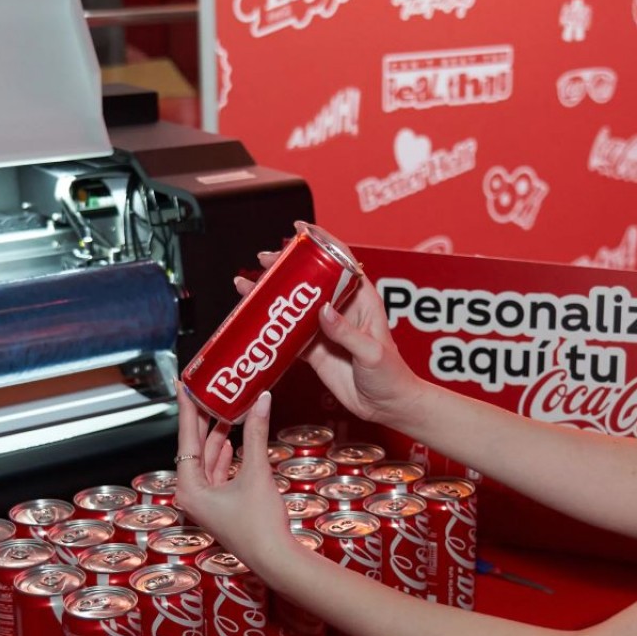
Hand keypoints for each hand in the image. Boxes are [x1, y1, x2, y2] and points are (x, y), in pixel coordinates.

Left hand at [173, 383, 291, 567]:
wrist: (275, 559)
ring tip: (226, 407)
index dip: (188, 409)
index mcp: (190, 488)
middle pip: (195, 447)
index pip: (187, 438)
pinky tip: (233, 439)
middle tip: (209, 391)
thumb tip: (261, 401)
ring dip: (218, 435)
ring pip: (208, 459)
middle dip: (205, 419)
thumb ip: (256, 434)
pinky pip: (219, 472)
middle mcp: (192, 494)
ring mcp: (206, 501)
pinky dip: (226, 454)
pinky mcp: (221, 505)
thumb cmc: (260, 525)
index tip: (186, 387)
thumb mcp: (256, 473)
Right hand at [236, 250, 426, 426]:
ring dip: (270, 294)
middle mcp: (340, 309)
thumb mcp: (371, 352)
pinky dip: (269, 327)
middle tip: (263, 260)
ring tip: (246, 285)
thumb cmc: (391, 375)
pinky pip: (287, 333)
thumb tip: (322, 310)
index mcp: (361, 299)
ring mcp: (324, 329)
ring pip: (293, 305)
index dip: (321, 241)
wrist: (386, 407)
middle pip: (309, 278)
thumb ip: (346, 332)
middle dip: (284, 266)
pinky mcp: (313, 349)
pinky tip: (251, 319)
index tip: (299, 229)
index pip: (341, 260)